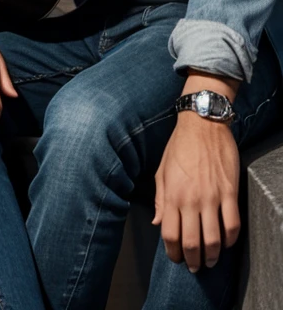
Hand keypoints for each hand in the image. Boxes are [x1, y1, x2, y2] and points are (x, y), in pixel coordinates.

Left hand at [153, 75, 240, 272]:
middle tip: (196, 266)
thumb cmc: (180, 146)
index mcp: (172, 194)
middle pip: (191, 242)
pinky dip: (230, 239)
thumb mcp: (162, 170)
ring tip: (211, 260)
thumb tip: (158, 223)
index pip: (170, 234)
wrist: (202, 124)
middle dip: (193, 260)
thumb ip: (161, 199)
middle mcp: (191, 199)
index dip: (173, 252)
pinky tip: (227, 242)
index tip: (177, 258)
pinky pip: (233, 224)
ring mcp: (212, 197)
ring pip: (214, 239)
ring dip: (213, 255)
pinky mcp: (229, 192)